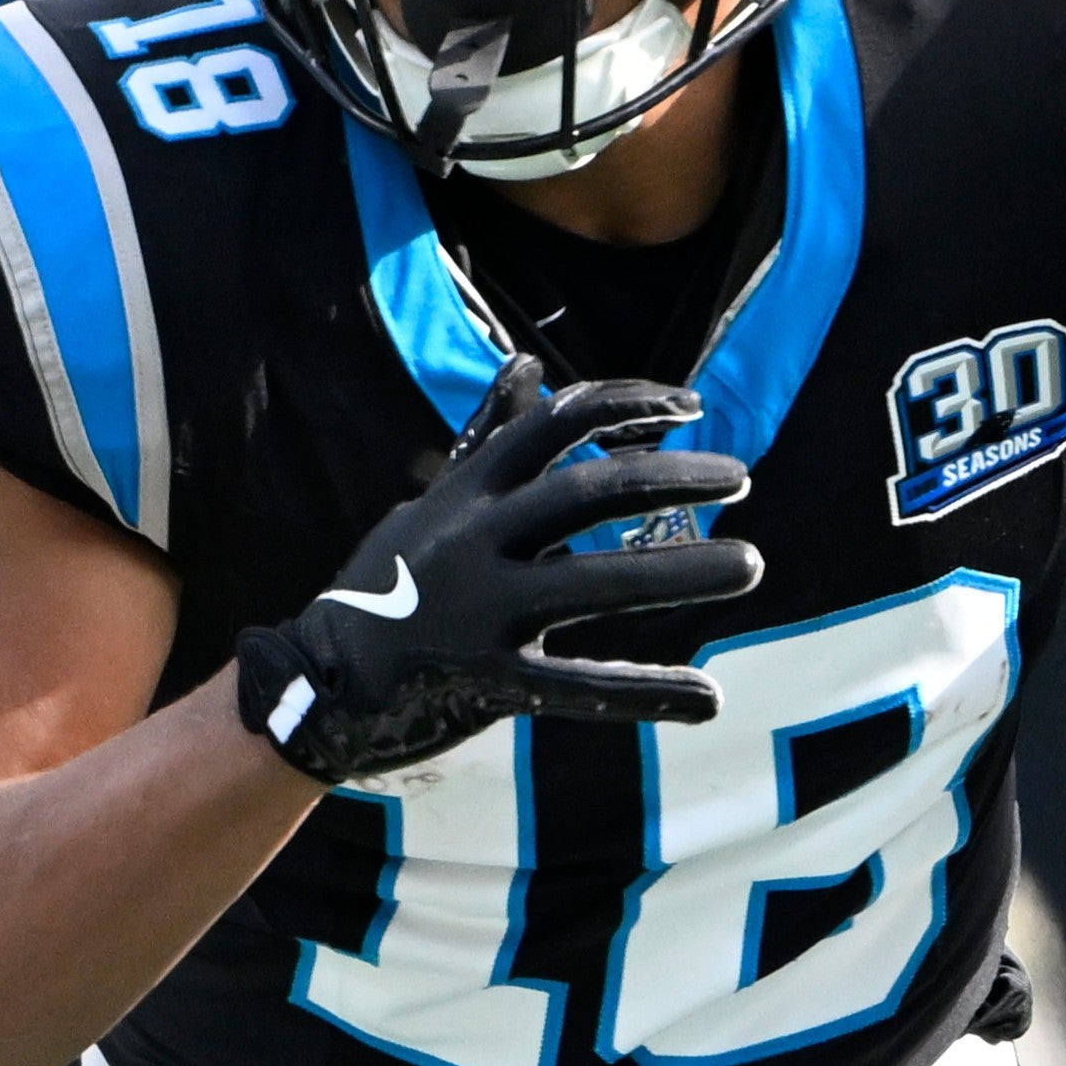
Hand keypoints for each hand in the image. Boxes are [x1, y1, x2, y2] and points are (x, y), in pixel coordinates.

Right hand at [236, 356, 763, 783]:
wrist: (314, 680)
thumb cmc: (385, 585)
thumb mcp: (433, 503)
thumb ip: (488, 439)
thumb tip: (528, 366)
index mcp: (466, 491)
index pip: (556, 422)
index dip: (629, 404)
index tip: (692, 407)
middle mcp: (473, 539)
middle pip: (589, 490)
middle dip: (673, 477)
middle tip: (741, 477)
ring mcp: (478, 610)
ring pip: (595, 582)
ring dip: (680, 571)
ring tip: (751, 564)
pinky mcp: (483, 680)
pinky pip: (579, 690)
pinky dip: (647, 694)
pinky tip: (708, 699)